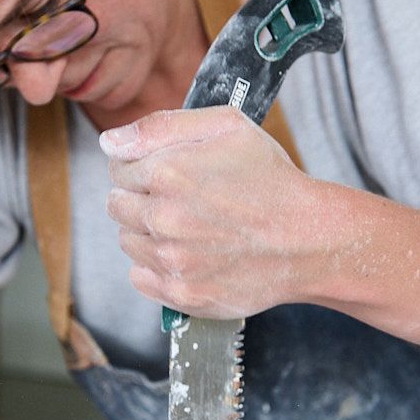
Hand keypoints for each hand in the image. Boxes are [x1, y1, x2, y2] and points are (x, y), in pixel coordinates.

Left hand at [101, 106, 318, 318]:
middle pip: (116, 205)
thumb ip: (160, 126)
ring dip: (148, 233)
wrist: (309, 240)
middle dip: (141, 198)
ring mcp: (170, 260)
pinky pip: (140, 278)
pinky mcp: (180, 293)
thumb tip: (110, 142)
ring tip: (190, 227)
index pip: (117, 167)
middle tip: (182, 200)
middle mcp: (162, 219)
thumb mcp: (226, 127)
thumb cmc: (271, 180)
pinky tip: (188, 254)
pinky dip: (156, 267)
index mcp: (167, 173)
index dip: (141, 166)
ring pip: (128, 242)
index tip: (169, 172)